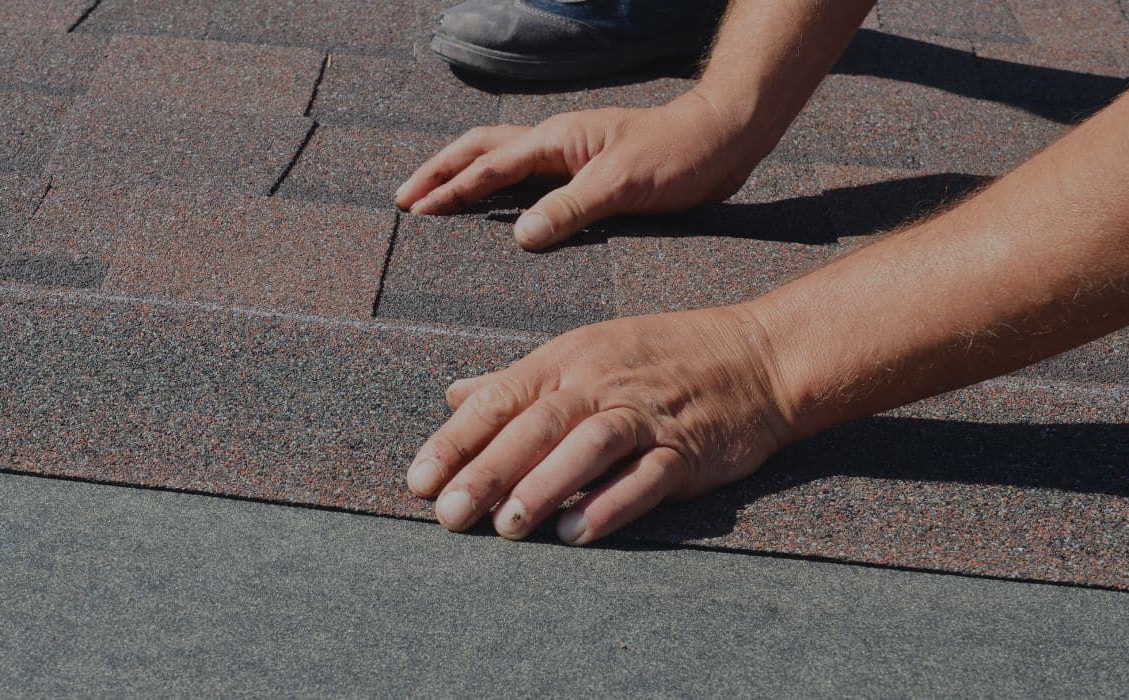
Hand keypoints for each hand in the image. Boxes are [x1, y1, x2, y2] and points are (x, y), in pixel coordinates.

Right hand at [393, 91, 775, 249]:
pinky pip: (525, 177)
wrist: (723, 139)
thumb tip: (518, 235)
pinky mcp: (584, 171)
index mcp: (556, 140)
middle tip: (405, 198)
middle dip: (440, 173)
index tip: (416, 209)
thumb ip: (569, 208)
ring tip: (432, 197)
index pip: (488, 166)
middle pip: (480, 151)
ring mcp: (568, 155)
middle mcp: (555, 143)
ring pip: (499, 160)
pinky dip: (496, 188)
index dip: (450, 189)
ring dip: (463, 175)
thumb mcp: (623, 185)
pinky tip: (491, 208)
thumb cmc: (678, 154)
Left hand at [405, 305, 797, 543]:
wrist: (759, 357)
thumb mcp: (583, 351)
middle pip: (535, 426)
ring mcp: (645, 416)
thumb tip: (454, 393)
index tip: (419, 480)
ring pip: (587, 448)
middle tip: (449, 514)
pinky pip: (644, 477)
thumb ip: (517, 380)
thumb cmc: (660, 357)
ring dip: (544, 487)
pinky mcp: (685, 449)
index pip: (498, 398)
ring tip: (506, 528)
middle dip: (488, 471)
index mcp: (567, 359)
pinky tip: (576, 533)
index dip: (455, 440)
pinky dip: (609, 504)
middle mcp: (600, 384)